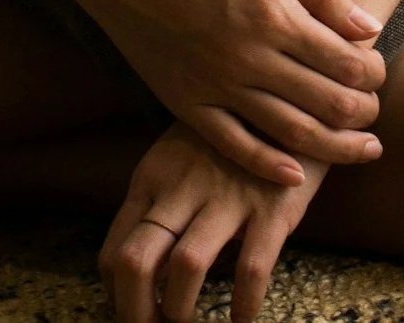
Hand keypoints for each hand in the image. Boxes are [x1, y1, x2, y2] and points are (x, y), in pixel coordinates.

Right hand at [46, 0, 387, 184]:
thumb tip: (367, 25)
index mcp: (273, 15)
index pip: (344, 61)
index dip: (372, 74)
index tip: (378, 72)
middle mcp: (250, 58)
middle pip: (326, 103)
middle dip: (363, 114)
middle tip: (375, 115)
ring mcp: (217, 85)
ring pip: (291, 133)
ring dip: (334, 147)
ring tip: (361, 150)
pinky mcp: (187, 103)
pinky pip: (235, 145)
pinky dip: (269, 166)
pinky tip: (294, 176)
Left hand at [98, 117, 339, 322]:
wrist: (290, 102)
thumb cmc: (226, 139)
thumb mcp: (177, 158)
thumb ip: (157, 203)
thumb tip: (135, 269)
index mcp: (153, 177)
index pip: (114, 249)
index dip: (116, 296)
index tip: (131, 312)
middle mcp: (182, 187)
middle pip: (136, 261)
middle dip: (135, 312)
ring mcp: (227, 196)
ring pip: (185, 267)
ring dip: (180, 310)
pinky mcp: (272, 206)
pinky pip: (250, 268)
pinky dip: (242, 304)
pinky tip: (241, 318)